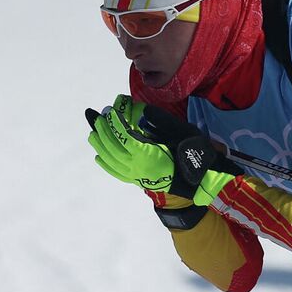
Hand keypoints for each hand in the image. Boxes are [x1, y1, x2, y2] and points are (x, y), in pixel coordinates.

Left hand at [86, 95, 239, 205]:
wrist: (198, 181)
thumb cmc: (192, 154)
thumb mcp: (181, 134)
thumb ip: (161, 123)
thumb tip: (145, 111)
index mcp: (148, 155)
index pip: (125, 137)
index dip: (116, 124)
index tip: (111, 111)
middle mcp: (138, 167)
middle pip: (114, 147)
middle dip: (105, 131)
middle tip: (99, 117)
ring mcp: (136, 175)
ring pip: (112, 160)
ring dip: (101, 146)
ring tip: (93, 133)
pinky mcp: (137, 180)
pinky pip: (117, 173)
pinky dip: (106, 164)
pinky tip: (98, 157)